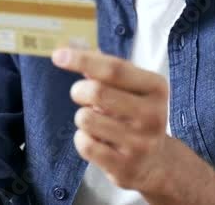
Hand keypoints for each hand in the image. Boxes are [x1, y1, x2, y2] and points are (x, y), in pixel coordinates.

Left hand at [52, 47, 171, 194]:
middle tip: (80, 94)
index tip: (58, 55)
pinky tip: (97, 141)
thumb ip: (103, 67)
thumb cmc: (134, 113)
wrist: (156, 162)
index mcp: (156, 87)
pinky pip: (85, 145)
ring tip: (96, 121)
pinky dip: (82, 139)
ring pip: (86, 119)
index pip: (115, 69)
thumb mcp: (130, 87)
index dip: (83, 60)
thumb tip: (68, 48)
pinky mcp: (126, 168)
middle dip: (79, 90)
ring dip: (82, 117)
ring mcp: (141, 144)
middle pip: (98, 92)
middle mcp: (154, 115)